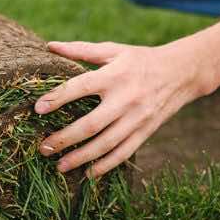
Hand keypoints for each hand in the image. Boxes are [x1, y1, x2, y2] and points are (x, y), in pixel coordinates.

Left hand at [35, 41, 210, 177]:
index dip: (58, 98)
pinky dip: (105, 166)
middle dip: (65, 138)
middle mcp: (125, 99)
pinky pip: (123, 153)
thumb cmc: (141, 59)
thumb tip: (50, 46)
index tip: (37, 109)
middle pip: (90, 124)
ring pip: (105, 144)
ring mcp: (137, 118)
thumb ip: (81, 50)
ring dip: (81, 157)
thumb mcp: (114, 50)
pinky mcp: (145, 132)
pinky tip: (88, 174)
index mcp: (114, 75)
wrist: (182, 73)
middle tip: (43, 147)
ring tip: (60, 166)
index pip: (80, 87)